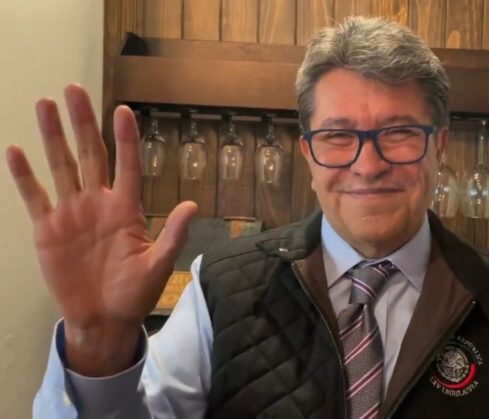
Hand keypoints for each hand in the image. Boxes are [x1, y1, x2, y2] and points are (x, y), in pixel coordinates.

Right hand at [6, 85, 196, 375]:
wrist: (103, 318)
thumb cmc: (135, 292)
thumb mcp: (158, 265)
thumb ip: (173, 235)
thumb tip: (192, 205)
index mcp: (126, 208)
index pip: (126, 165)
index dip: (125, 139)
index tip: (123, 111)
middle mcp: (98, 203)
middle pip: (89, 154)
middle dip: (82, 123)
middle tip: (73, 90)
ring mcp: (71, 213)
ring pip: (60, 166)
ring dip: (52, 137)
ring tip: (45, 104)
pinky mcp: (48, 228)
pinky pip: (35, 196)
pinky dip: (25, 175)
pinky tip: (16, 150)